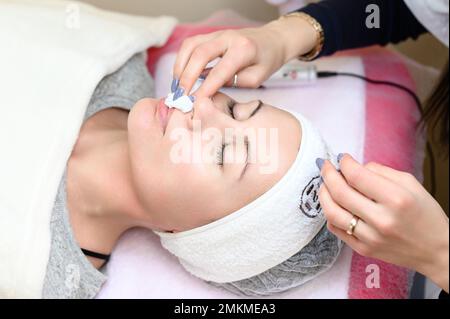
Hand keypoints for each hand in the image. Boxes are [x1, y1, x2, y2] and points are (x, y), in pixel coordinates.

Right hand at [172, 17, 316, 97]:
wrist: (272, 40)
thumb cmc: (266, 61)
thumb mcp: (257, 78)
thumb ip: (234, 83)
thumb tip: (209, 88)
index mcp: (244, 49)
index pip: (220, 70)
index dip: (206, 87)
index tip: (196, 102)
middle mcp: (228, 37)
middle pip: (199, 54)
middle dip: (187, 77)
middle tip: (181, 96)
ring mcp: (217, 33)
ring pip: (190, 46)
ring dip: (180, 67)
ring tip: (177, 87)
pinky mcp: (210, 35)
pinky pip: (190, 45)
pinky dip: (181, 60)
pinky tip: (180, 75)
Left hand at [318, 154, 448, 291]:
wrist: (437, 251)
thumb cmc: (425, 214)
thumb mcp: (411, 184)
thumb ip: (380, 171)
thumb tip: (354, 166)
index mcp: (396, 199)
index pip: (357, 176)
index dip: (344, 163)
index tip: (342, 158)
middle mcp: (382, 220)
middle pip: (340, 193)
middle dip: (328, 175)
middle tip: (325, 166)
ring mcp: (371, 238)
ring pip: (332, 212)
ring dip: (323, 194)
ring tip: (324, 184)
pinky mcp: (364, 250)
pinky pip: (336, 229)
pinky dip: (330, 214)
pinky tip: (334, 204)